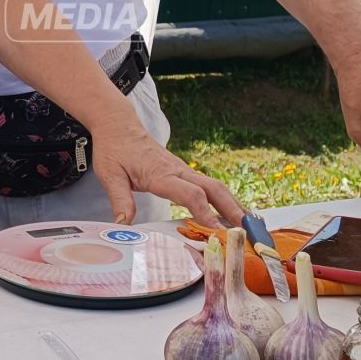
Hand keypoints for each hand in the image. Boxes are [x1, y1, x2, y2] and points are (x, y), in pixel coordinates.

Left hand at [88, 117, 243, 227]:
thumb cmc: (114, 150)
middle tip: (248, 232)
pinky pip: (210, 187)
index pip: (190, 195)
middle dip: (233, 210)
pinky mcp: (184, 172)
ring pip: (217, 187)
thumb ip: (119, 200)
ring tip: (251, 226)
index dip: (206, 214)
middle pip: (214, 189)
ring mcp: (184, 170)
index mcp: (161, 174)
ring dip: (235, 205)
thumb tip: (123, 226)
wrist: (118, 126)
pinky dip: (225, 200)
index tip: (218, 233)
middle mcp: (178, 170)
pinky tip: (235, 213)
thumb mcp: (109, 175)